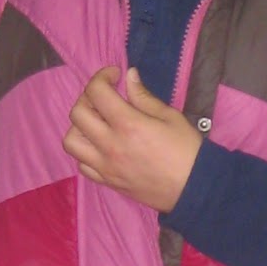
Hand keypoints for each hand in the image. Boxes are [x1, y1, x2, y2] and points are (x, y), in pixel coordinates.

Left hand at [64, 67, 202, 212]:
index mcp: (128, 125)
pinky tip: (101, 145)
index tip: (115, 76)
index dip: (102, 76)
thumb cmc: (187, 151)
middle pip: (77, 113)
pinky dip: (85, 151)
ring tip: (98, 123)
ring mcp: (106, 166)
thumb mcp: (170, 116)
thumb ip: (144, 96)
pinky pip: (82, 164)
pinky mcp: (108, 181)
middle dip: (88, 97)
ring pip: (71, 141)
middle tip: (106, 97)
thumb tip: (129, 77)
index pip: (97, 92)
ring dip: (80, 126)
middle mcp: (110, 145)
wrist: (195, 189)